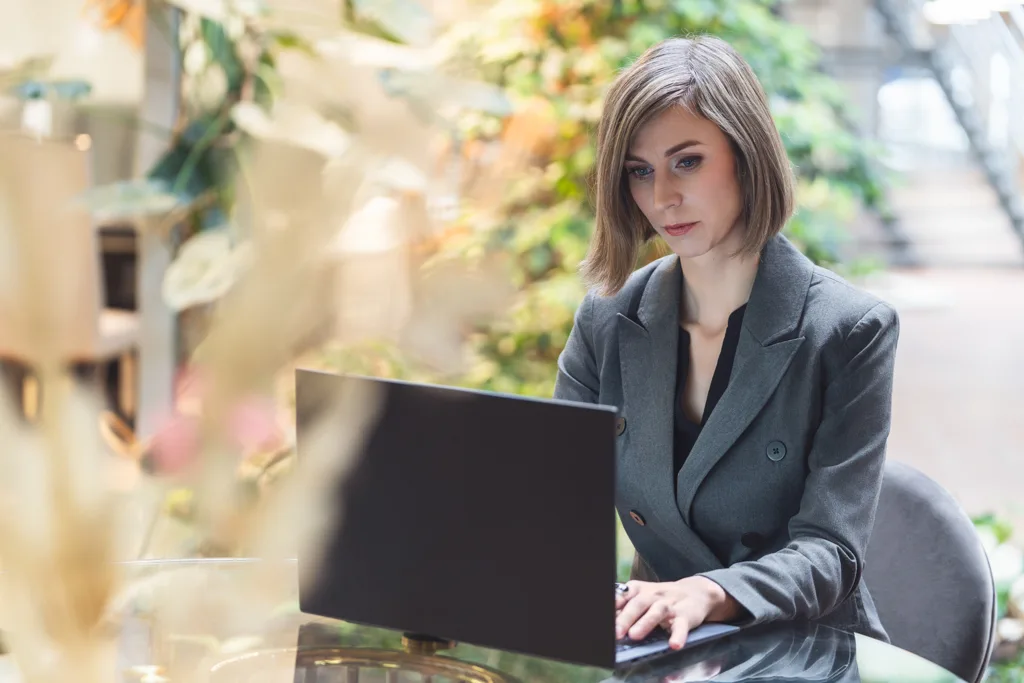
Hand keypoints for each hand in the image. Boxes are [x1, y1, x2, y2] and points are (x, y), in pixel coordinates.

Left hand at [615, 577, 739, 648]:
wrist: (695, 592)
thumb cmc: (662, 597)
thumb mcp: (642, 596)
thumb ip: (625, 606)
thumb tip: (608, 620)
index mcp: (640, 590)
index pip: (624, 595)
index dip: (614, 606)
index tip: (604, 618)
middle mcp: (654, 595)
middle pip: (638, 604)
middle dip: (625, 618)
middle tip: (616, 633)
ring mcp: (670, 605)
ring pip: (657, 611)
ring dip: (645, 623)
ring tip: (635, 635)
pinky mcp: (686, 616)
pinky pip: (681, 626)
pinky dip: (678, 635)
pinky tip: (674, 644)